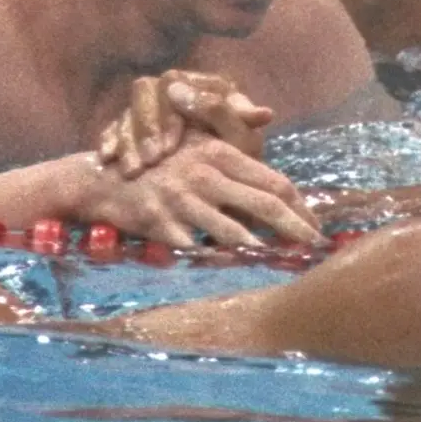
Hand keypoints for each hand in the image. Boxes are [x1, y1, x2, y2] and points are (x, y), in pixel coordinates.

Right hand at [78, 132, 319, 248]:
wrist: (103, 178)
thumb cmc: (159, 163)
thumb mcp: (197, 149)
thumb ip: (235, 160)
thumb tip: (276, 164)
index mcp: (220, 154)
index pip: (273, 180)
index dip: (300, 205)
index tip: (316, 225)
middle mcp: (206, 174)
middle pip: (265, 204)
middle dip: (296, 228)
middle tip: (316, 248)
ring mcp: (183, 200)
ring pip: (234, 230)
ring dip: (263, 250)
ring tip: (284, 263)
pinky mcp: (162, 224)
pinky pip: (196, 248)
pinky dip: (216, 262)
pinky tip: (233, 272)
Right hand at [98, 71, 272, 177]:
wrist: (226, 188)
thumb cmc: (240, 161)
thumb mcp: (241, 141)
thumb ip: (227, 116)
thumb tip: (226, 103)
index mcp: (201, 85)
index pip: (175, 80)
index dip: (169, 111)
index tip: (171, 145)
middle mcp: (173, 90)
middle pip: (144, 90)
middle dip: (145, 125)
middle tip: (151, 160)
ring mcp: (152, 108)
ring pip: (127, 110)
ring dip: (128, 139)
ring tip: (133, 171)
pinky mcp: (133, 128)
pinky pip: (112, 127)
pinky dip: (109, 141)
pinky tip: (108, 159)